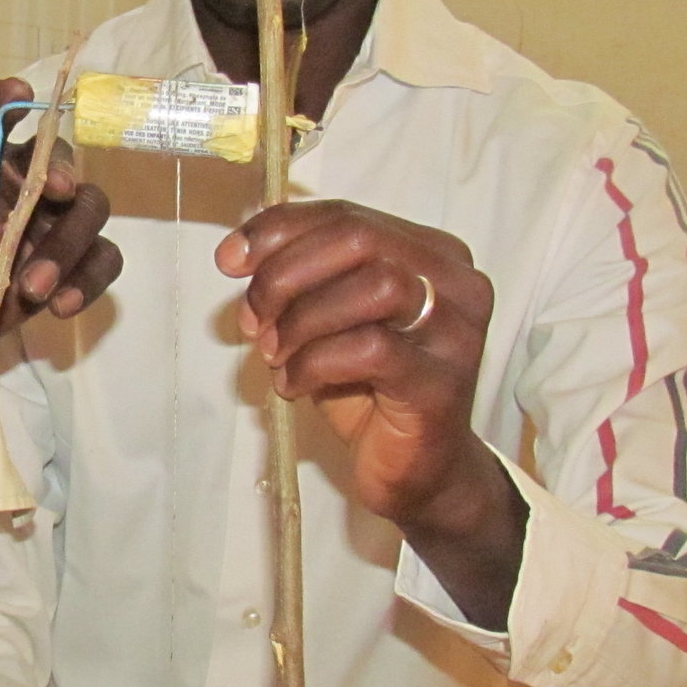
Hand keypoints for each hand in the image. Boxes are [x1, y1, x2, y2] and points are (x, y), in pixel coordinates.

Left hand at [0, 80, 121, 487]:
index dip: (2, 104)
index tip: (16, 94)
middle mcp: (18, 183)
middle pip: (55, 159)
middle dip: (60, 170)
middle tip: (57, 191)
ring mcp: (50, 222)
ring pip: (89, 208)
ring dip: (67, 244)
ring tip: (32, 287)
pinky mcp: (72, 264)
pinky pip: (102, 260)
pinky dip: (88, 280)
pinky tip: (61, 305)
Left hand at [220, 201, 525, 623]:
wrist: (419, 470)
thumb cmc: (372, 389)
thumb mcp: (328, 319)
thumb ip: (297, 279)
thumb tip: (237, 253)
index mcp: (431, 253)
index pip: (348, 215)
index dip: (281, 229)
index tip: (230, 258)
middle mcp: (455, 283)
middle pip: (359, 240)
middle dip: (287, 273)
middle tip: (254, 316)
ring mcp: (455, 332)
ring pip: (371, 287)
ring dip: (302, 320)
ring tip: (277, 354)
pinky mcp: (441, 383)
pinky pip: (370, 350)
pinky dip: (314, 362)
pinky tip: (295, 384)